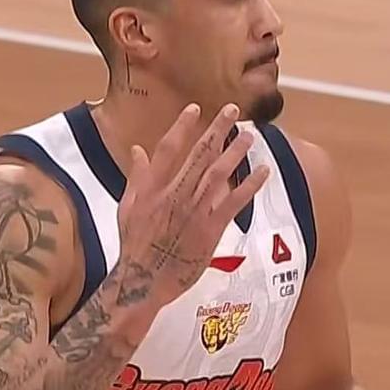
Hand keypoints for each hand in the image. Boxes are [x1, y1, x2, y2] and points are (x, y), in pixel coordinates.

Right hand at [115, 103, 269, 308]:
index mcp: (153, 188)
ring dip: (236, 152)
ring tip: (249, 135)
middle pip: (199, 155)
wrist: (143, 280)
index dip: (183, 126)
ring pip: (219, 174)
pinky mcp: (211, 230)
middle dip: (217, 130)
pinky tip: (262, 171)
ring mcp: (195, 211)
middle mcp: (175, 194)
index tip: (195, 108)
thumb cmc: (133, 246)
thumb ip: (136, 177)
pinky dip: (250, 186)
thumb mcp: (127, 208)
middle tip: (233, 110)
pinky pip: (234, 203)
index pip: (169, 149)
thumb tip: (137, 149)